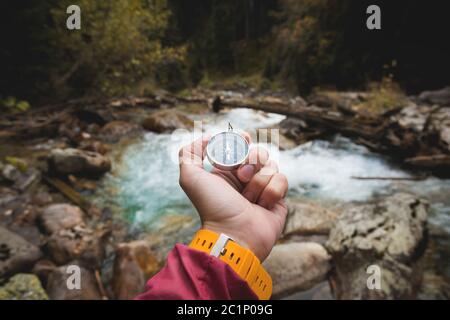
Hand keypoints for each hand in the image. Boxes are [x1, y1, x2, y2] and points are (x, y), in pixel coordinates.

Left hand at [179, 132, 287, 260]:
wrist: (236, 235)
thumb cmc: (213, 207)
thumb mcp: (191, 178)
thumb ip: (189, 153)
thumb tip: (208, 137)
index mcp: (226, 171)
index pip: (240, 144)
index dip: (242, 139)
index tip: (242, 140)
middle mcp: (245, 177)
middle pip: (258, 151)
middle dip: (251, 160)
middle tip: (241, 176)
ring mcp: (262, 187)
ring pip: (271, 164)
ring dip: (259, 181)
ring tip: (249, 198)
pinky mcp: (277, 198)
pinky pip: (282, 179)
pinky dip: (271, 191)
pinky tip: (262, 205)